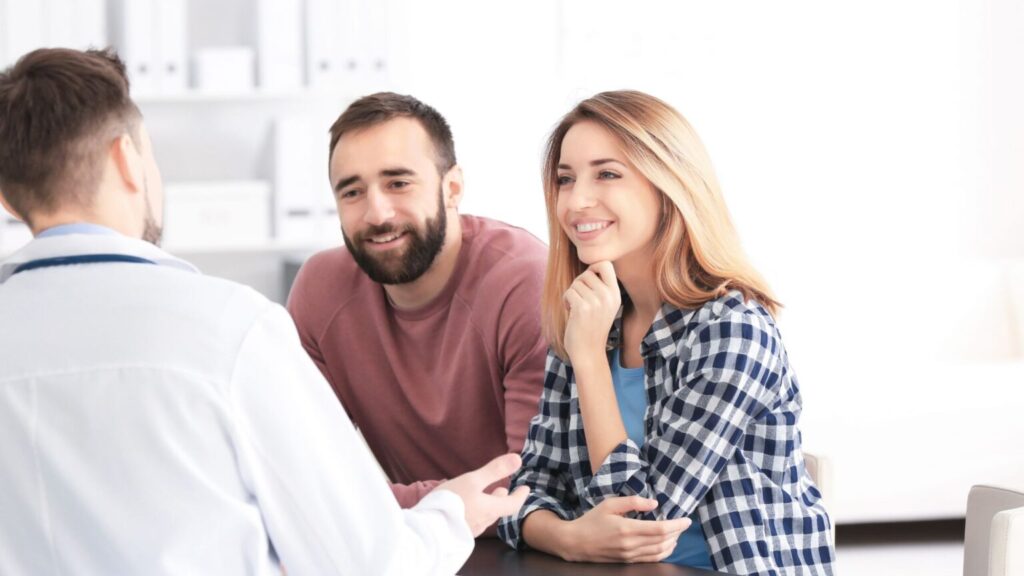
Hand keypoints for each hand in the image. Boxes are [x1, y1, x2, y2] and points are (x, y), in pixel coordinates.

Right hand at [435, 454, 529, 536]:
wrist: (426, 530)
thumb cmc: (451, 502)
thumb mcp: (472, 480)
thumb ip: (495, 470)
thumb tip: (519, 459)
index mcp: (490, 510)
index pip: (512, 505)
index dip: (520, 496)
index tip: (525, 488)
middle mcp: (482, 523)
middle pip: (497, 511)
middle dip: (502, 500)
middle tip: (503, 490)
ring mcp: (469, 531)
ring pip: (484, 517)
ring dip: (488, 506)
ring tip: (485, 498)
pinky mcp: (456, 535)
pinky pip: (471, 523)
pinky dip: (475, 513)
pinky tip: (465, 510)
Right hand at [561, 496, 689, 562]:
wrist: (575, 542)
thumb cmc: (591, 520)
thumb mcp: (610, 504)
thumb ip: (633, 502)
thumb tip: (654, 504)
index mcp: (627, 528)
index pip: (659, 529)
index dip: (676, 525)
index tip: (687, 520)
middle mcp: (630, 544)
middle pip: (662, 541)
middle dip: (677, 533)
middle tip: (684, 524)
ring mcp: (629, 555)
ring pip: (659, 552)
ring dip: (672, 543)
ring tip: (677, 534)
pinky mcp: (627, 561)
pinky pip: (651, 559)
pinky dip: (663, 553)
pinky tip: (666, 545)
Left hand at [563, 261, 620, 362]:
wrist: (589, 352)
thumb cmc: (592, 327)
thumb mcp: (605, 305)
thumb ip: (601, 287)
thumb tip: (590, 267)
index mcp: (615, 294)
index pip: (606, 264)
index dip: (593, 267)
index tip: (587, 281)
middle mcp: (608, 296)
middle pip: (587, 273)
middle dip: (578, 283)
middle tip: (579, 298)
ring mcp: (596, 301)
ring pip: (576, 283)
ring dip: (571, 294)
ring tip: (576, 308)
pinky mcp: (582, 308)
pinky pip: (568, 292)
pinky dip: (566, 301)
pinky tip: (571, 312)